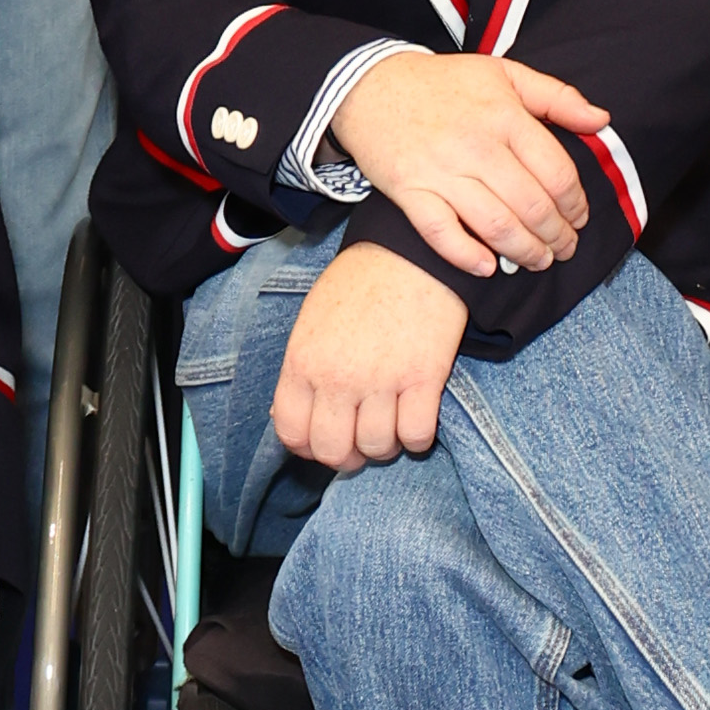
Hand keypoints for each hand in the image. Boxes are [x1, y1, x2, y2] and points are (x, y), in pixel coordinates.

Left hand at [273, 245, 472, 470]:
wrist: (410, 253)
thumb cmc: (359, 284)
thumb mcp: (311, 322)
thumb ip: (299, 371)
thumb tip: (286, 415)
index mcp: (303, 362)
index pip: (291, 432)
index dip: (307, 447)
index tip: (324, 440)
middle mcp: (337, 378)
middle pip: (333, 451)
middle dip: (347, 456)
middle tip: (359, 440)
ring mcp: (381, 380)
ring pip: (377, 448)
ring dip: (385, 446)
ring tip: (390, 425)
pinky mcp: (424, 378)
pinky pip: (417, 436)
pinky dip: (418, 438)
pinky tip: (416, 419)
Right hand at [327, 50, 610, 279]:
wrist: (370, 86)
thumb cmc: (444, 83)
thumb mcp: (505, 73)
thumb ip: (557, 96)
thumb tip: (601, 120)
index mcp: (505, 116)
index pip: (556, 172)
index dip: (575, 204)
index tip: (579, 218)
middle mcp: (476, 146)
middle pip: (532, 206)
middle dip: (557, 236)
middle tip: (564, 249)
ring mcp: (441, 171)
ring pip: (496, 225)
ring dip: (525, 252)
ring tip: (538, 262)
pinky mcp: (409, 191)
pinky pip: (442, 233)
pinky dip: (468, 256)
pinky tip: (488, 268)